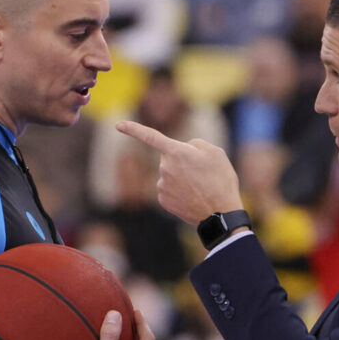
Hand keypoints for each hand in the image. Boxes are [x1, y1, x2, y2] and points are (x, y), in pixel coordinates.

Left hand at [116, 120, 242, 224]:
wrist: (220, 214)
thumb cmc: (221, 181)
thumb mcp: (216, 153)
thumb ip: (196, 145)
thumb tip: (184, 149)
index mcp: (177, 152)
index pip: (151, 136)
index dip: (133, 129)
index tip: (118, 125)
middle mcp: (165, 168)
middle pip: (170, 157)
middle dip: (182, 161)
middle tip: (202, 173)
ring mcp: (162, 185)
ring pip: (170, 174)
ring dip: (182, 177)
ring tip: (201, 187)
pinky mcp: (163, 200)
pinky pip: (170, 189)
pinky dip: (180, 191)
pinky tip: (193, 197)